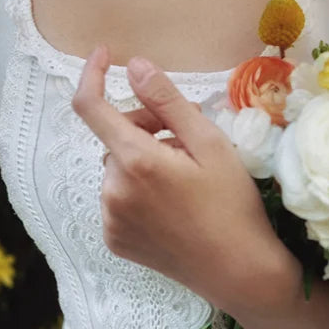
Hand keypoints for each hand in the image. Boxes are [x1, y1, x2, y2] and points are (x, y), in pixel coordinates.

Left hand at [71, 44, 295, 312]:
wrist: (238, 272)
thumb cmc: (232, 204)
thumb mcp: (210, 144)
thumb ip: (166, 102)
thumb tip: (133, 66)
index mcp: (135, 161)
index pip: (90, 107)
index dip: (92, 75)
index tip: (105, 56)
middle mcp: (112, 190)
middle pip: (114, 139)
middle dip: (143, 128)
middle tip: (183, 137)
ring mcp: (110, 219)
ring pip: (116, 170)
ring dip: (140, 162)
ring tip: (183, 176)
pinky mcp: (114, 240)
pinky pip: (116, 200)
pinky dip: (136, 192)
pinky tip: (170, 204)